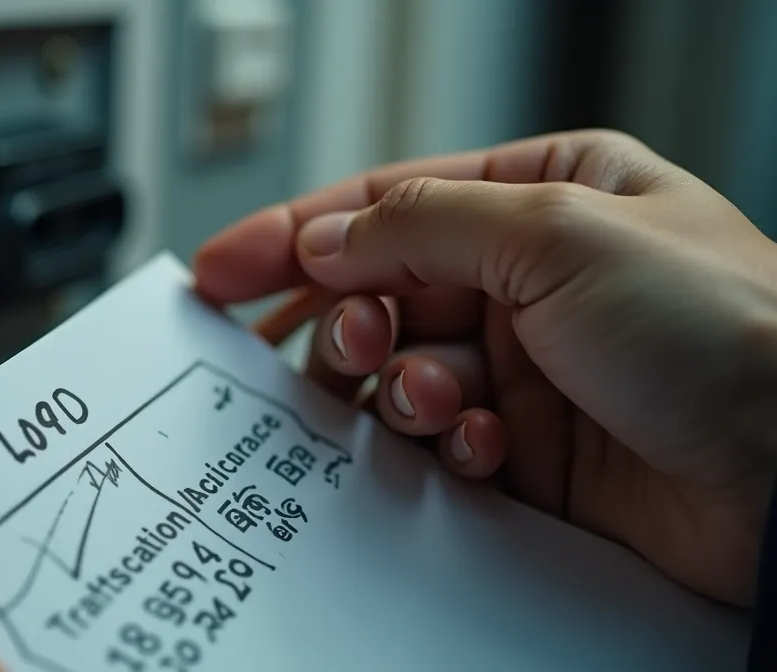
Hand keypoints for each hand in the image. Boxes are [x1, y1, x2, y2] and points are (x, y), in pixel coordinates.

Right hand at [193, 129, 776, 607]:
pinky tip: (481, 443)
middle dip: (348, 320)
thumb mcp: (557, 233)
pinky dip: (445, 443)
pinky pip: (441, 440)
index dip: (294, 234)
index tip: (220, 270)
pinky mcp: (530, 446)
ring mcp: (529, 364)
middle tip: (344, 345)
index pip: (386, 202)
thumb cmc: (727, 328)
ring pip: (401, 371)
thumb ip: (419, 226)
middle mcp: (531, 277)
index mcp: (544, 195)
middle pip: (382, 290)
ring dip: (400, 388)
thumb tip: (325, 240)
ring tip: (435, 397)